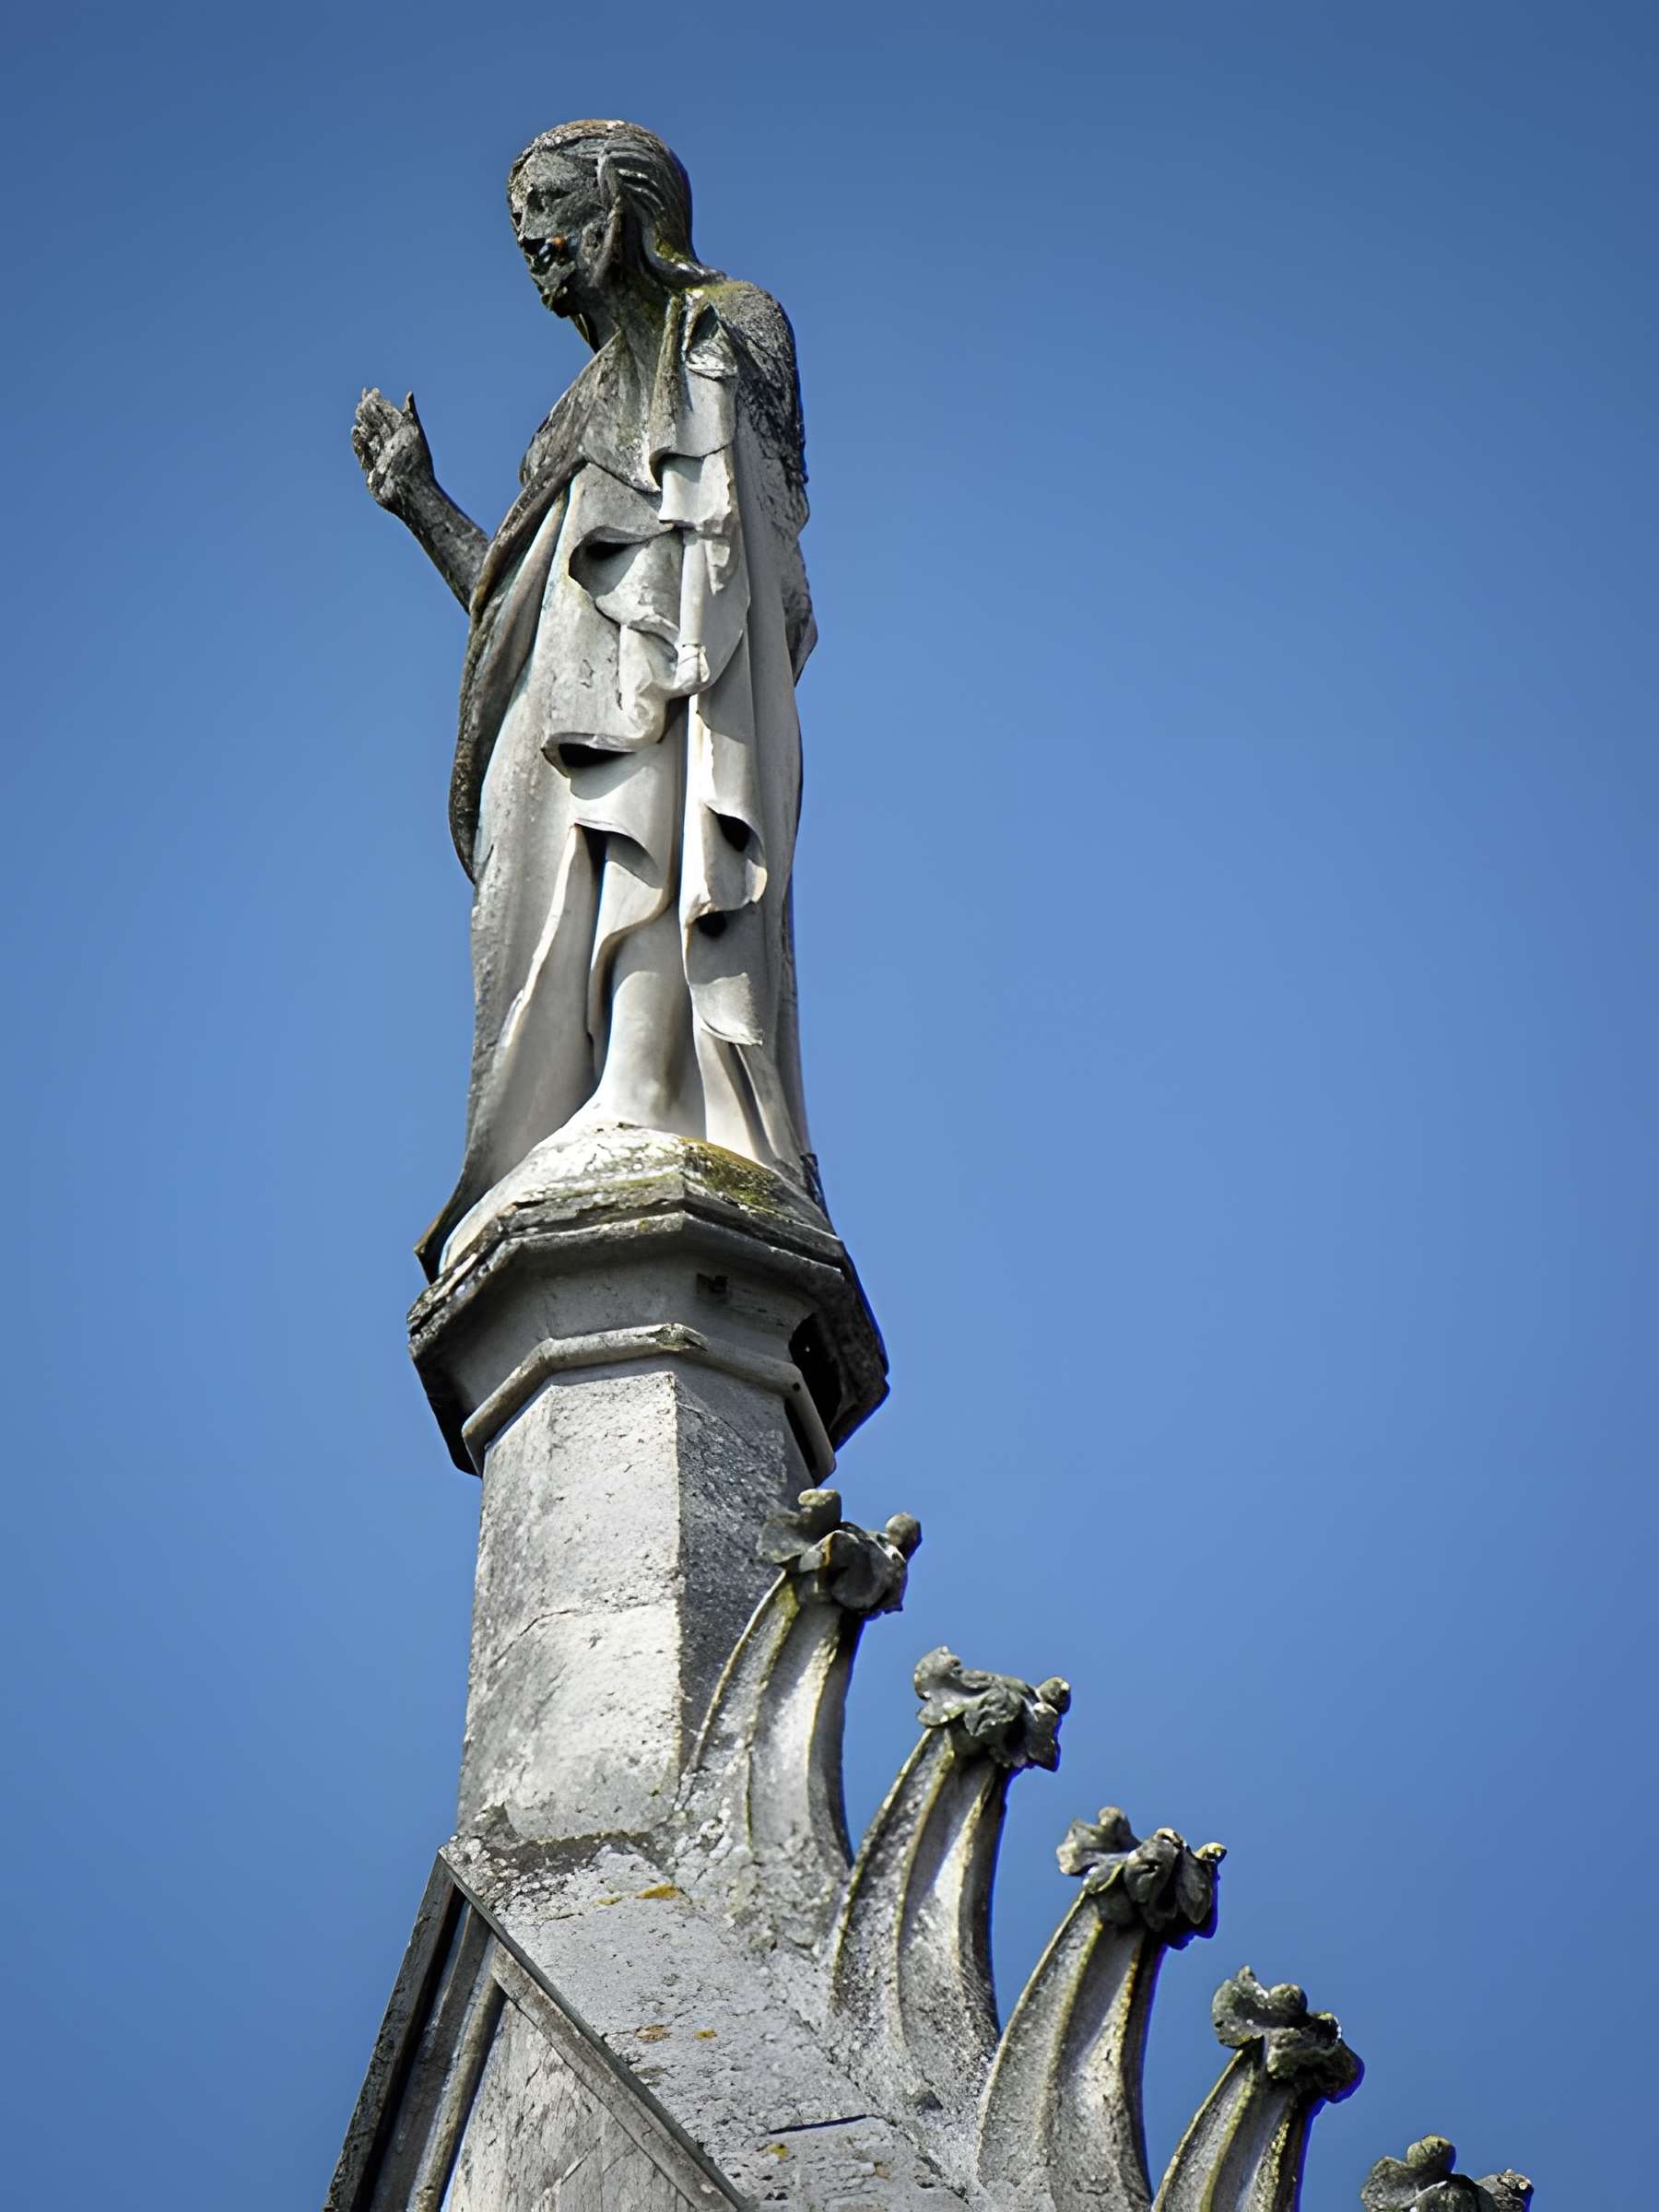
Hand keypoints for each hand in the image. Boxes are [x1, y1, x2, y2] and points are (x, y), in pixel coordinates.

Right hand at [351, 387, 433, 511]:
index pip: (389, 418)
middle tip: (360, 399)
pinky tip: (355, 432)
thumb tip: (409, 395)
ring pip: (370, 441)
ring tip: (357, 413)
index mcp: (404, 440)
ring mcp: (383, 461)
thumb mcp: (415, 436)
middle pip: (378, 427)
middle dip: (369, 413)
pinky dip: (359, 445)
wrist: (411, 493)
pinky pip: (364, 457)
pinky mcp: (373, 475)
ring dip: (363, 427)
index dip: (380, 405)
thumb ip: (411, 417)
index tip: (371, 391)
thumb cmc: (417, 466)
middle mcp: (393, 450)